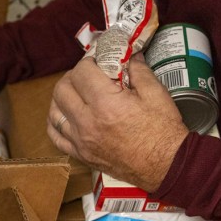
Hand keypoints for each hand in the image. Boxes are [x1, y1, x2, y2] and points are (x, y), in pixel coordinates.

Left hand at [47, 54, 188, 192]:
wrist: (166, 165)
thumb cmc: (163, 130)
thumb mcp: (155, 93)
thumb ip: (138, 70)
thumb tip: (129, 55)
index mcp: (105, 104)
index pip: (81, 72)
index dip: (88, 61)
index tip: (97, 61)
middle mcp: (87, 122)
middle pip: (62, 90)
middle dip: (72, 76)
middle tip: (86, 75)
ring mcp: (80, 140)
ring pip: (54, 112)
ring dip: (61, 98)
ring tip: (75, 93)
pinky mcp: (80, 154)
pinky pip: (56, 136)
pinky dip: (56, 122)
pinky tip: (64, 115)